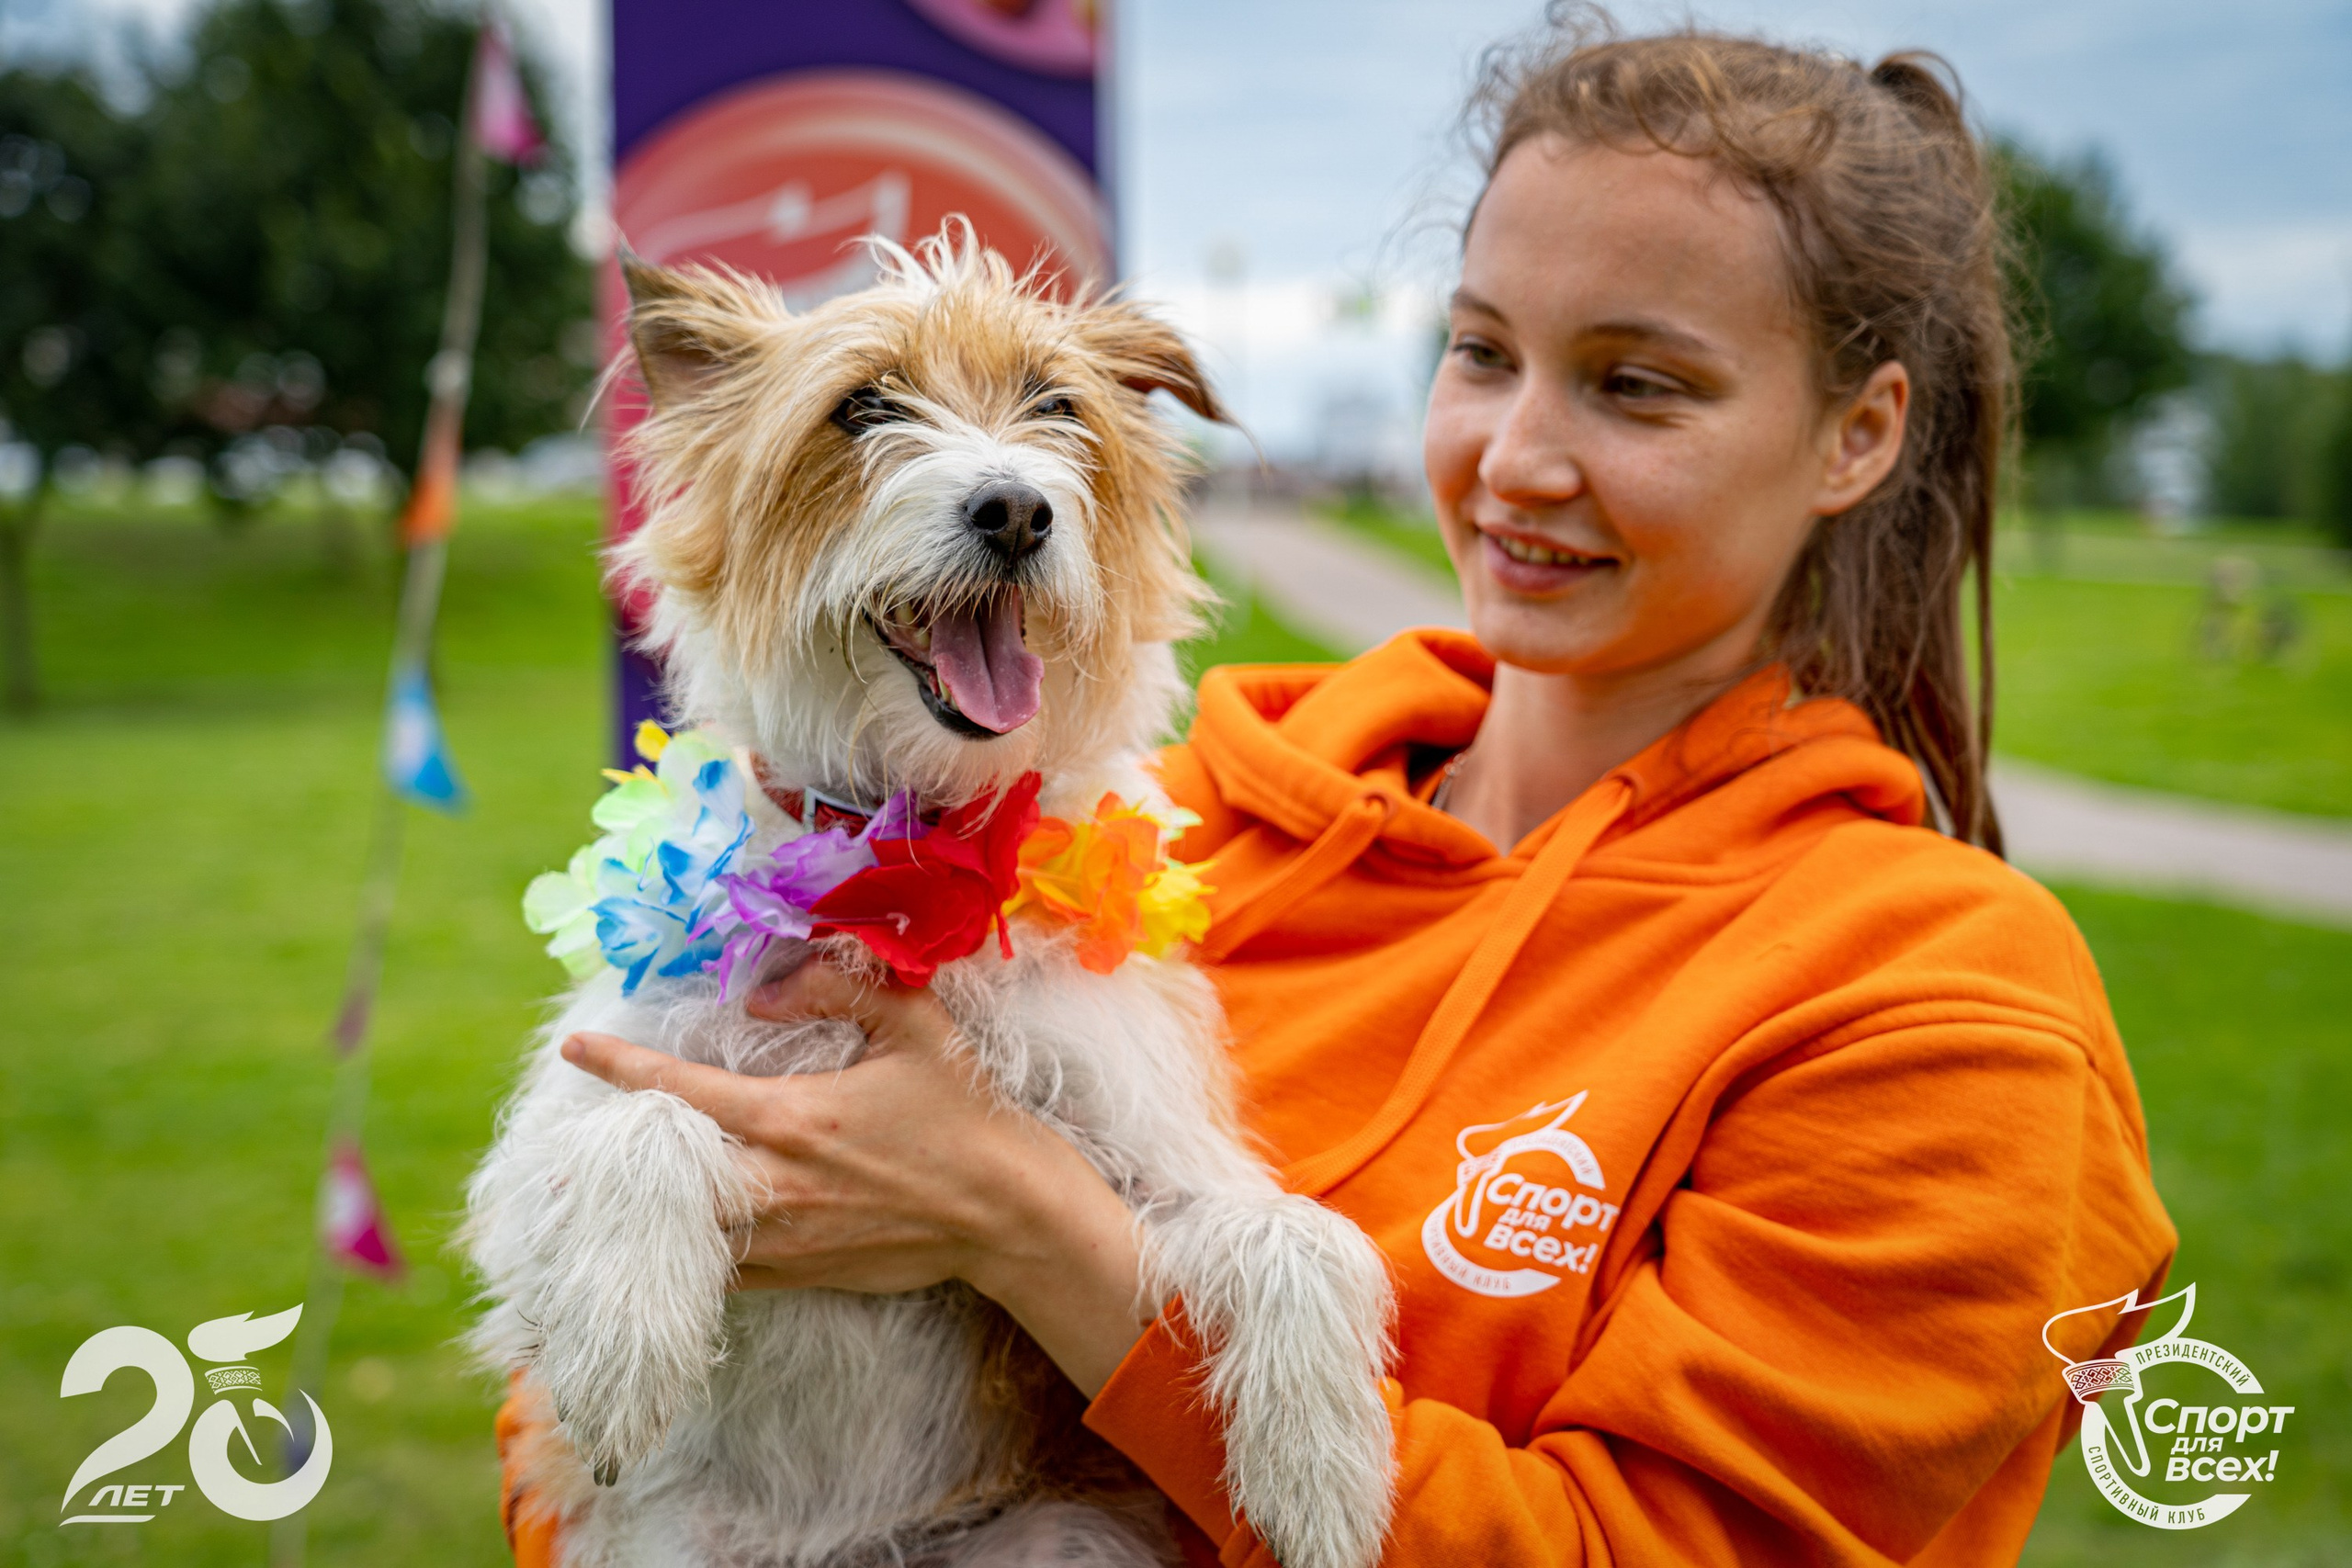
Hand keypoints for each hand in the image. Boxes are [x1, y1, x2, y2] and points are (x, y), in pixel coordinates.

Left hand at [558, 960, 1157, 1396]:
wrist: (1006, 1212)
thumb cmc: (961, 1113)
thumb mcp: (915, 1026)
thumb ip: (838, 988)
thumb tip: (765, 994)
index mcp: (792, 1117)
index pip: (682, 1090)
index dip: (621, 1066)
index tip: (577, 1047)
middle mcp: (774, 1183)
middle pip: (659, 1177)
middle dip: (606, 1162)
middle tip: (562, 1151)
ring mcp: (783, 1237)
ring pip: (682, 1231)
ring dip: (641, 1211)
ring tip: (596, 1196)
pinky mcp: (799, 1274)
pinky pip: (722, 1270)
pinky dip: (688, 1252)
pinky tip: (668, 1239)